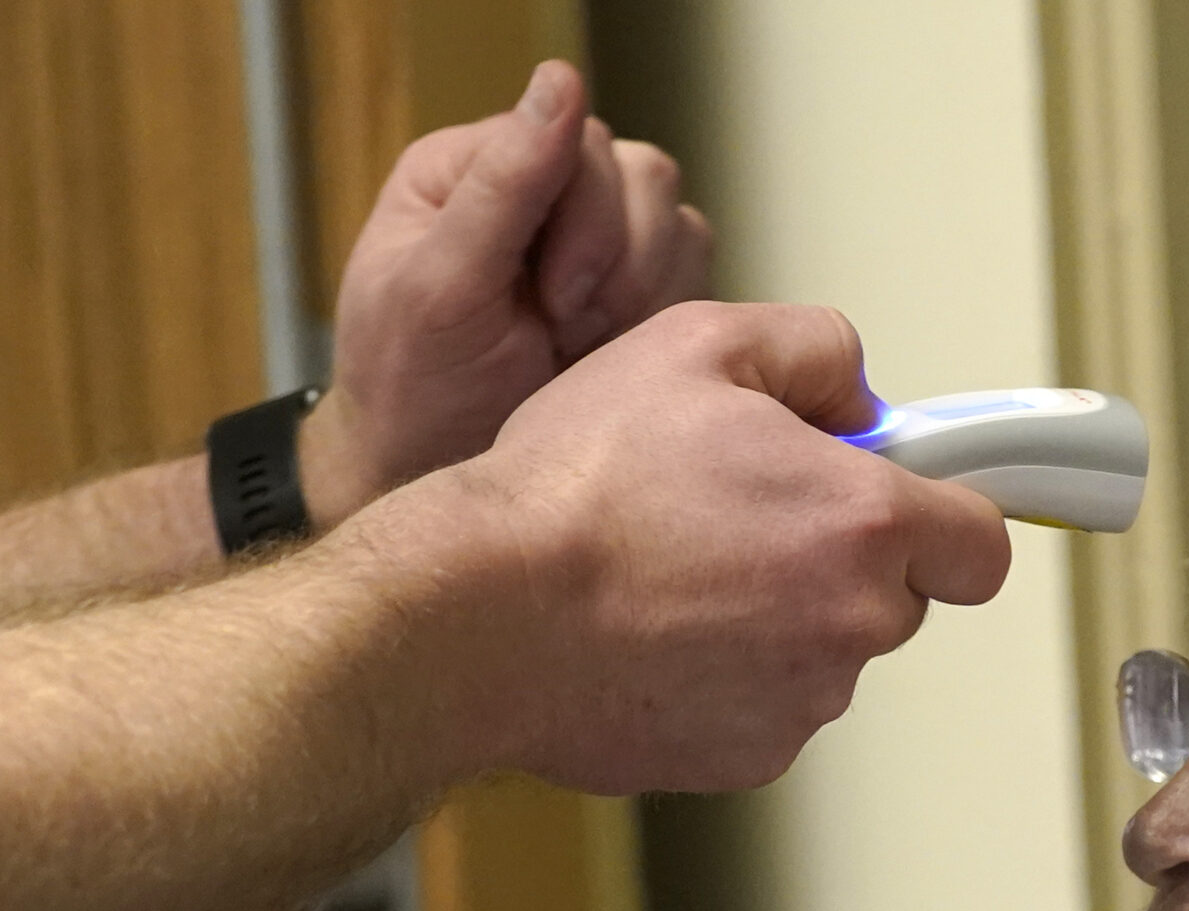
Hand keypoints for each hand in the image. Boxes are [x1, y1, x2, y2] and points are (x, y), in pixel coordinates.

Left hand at [300, 60, 712, 528]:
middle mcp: (542, 194)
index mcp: (476, 170)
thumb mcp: (441, 288)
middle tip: (568, 330)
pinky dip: (671, 324)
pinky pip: (699, 278)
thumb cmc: (417, 392)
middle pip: (642, 176)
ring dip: (645, 297)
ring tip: (587, 349)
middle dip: (617, 265)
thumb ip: (502, 185)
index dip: (586, 219)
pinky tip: (615, 359)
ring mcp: (598, 244)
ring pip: (680, 224)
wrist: (437, 480)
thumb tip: (561, 80)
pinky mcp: (639, 297)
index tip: (550, 301)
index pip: (578, 141)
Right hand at [372, 300, 1013, 795]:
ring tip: (674, 574)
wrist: (478, 613)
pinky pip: (766, 709)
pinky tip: (653, 636)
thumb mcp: (696, 345)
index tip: (893, 498)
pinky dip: (727, 678)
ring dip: (779, 618)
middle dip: (842, 559)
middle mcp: (854, 625)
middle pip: (897, 596)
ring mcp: (804, 704)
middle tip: (743, 516)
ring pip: (827, 654)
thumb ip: (814, 352)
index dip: (942, 517)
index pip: (980, 546)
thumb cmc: (576, 483)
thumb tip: (859, 396)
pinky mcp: (749, 760)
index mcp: (864, 523)